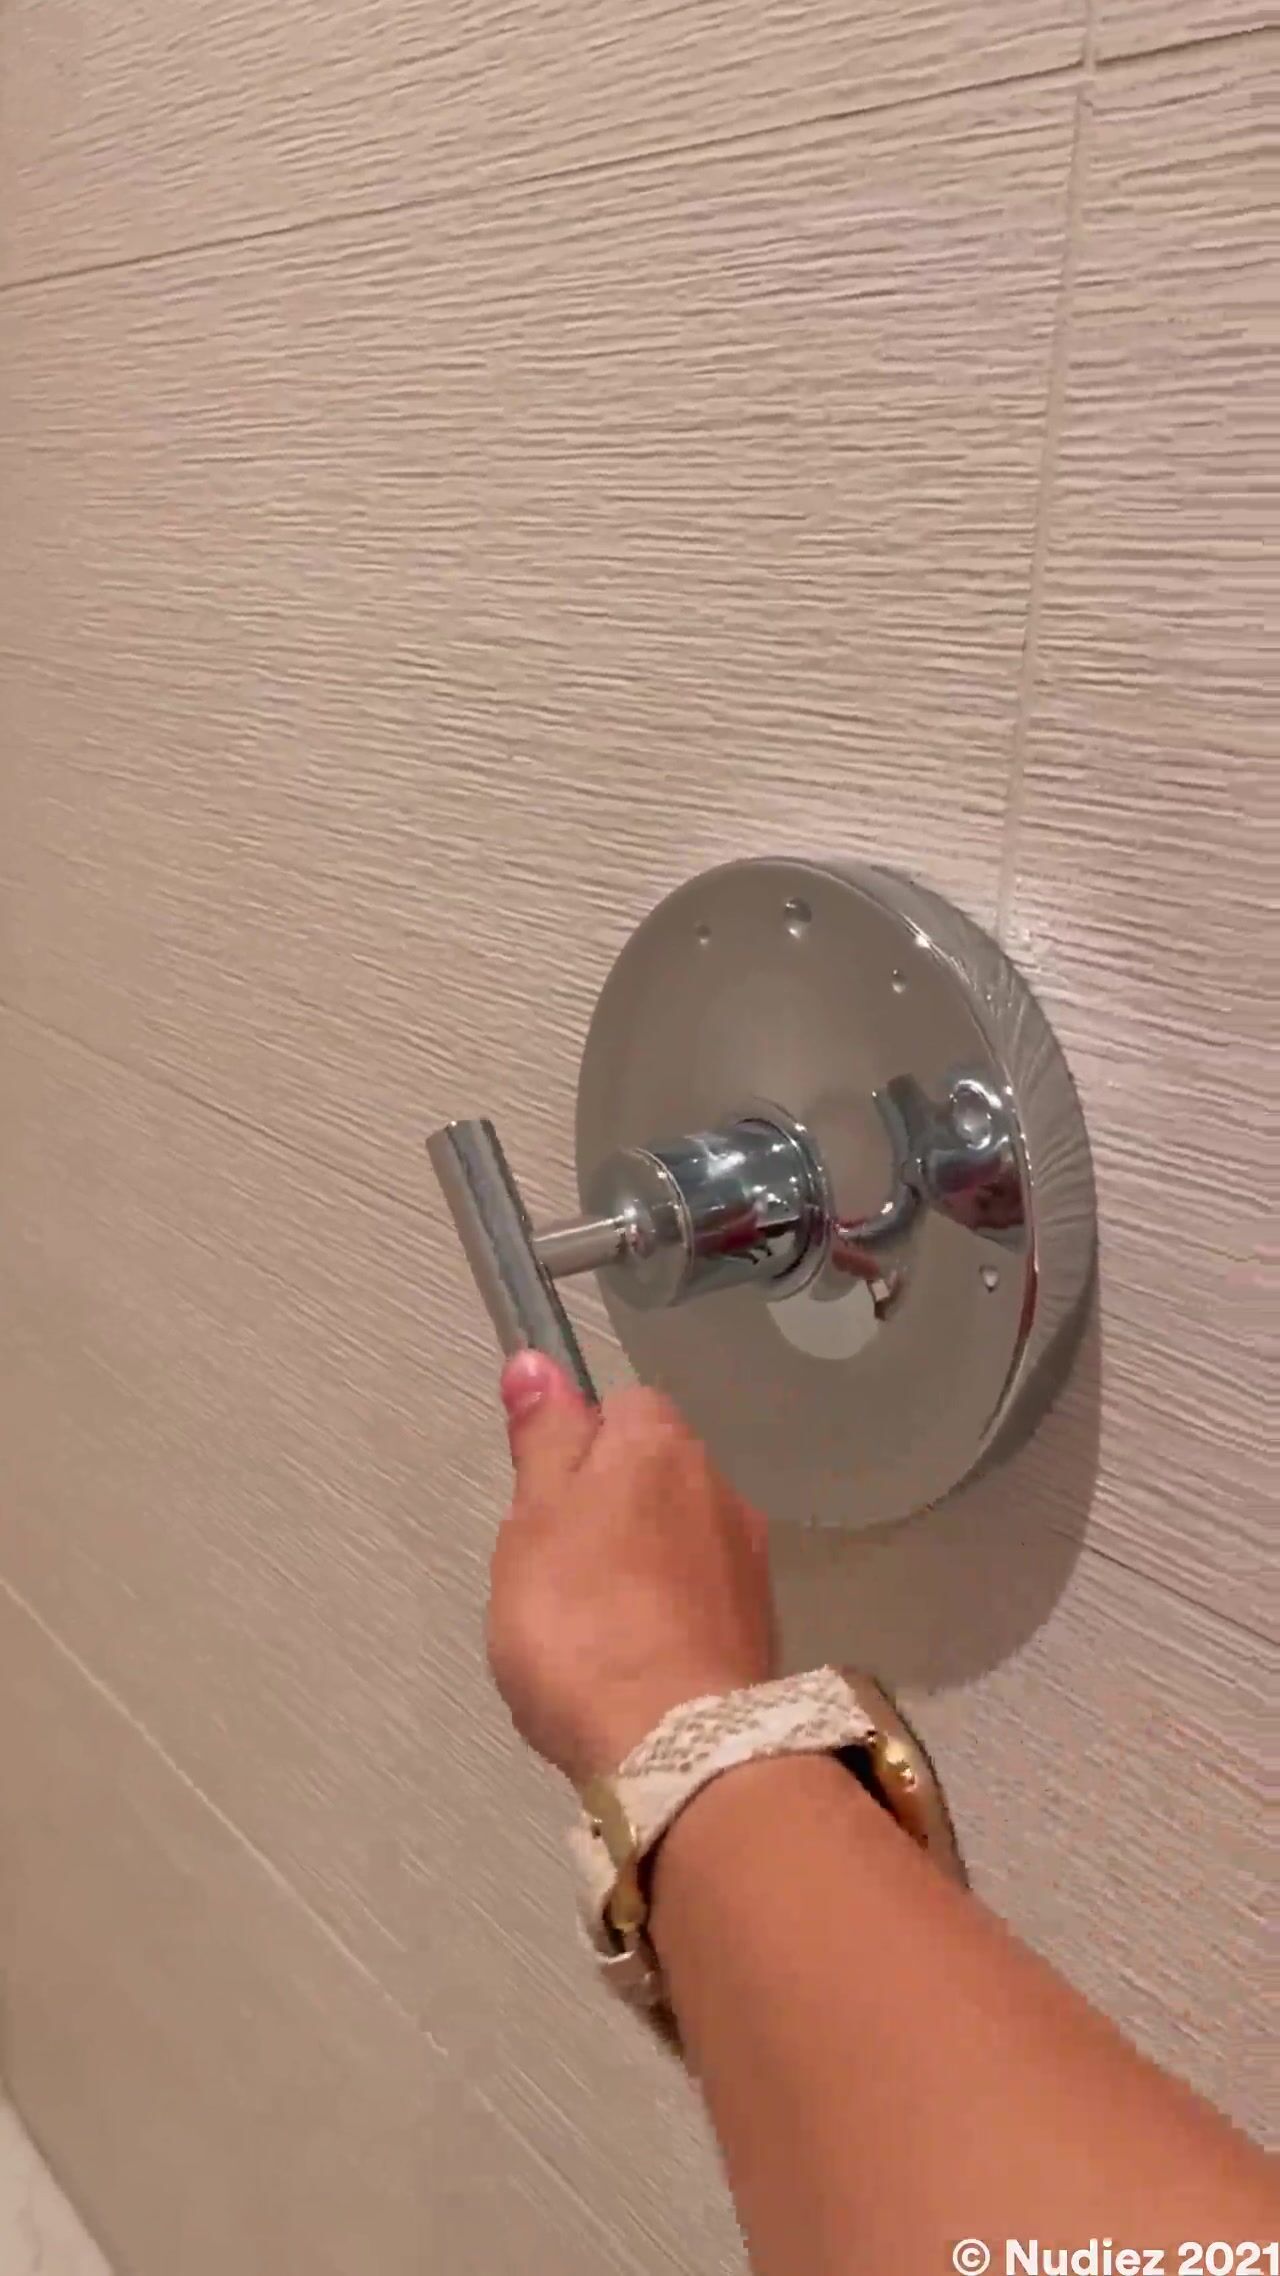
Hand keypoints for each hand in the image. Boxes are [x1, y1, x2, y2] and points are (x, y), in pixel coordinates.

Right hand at [488, 1352, 777, 1784]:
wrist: (679, 1746)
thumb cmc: (582, 1622)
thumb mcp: (534, 1520)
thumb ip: (543, 1440)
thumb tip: (536, 1361)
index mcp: (662, 1445)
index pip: (622, 1406)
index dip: (577, 1446)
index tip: (542, 1503)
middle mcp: (721, 1486)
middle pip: (655, 1474)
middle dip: (612, 1510)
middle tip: (556, 1573)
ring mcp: (750, 1561)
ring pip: (681, 1539)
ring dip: (645, 1566)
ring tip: (594, 1631)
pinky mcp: (760, 1628)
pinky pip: (702, 1599)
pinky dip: (671, 1618)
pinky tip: (637, 1666)